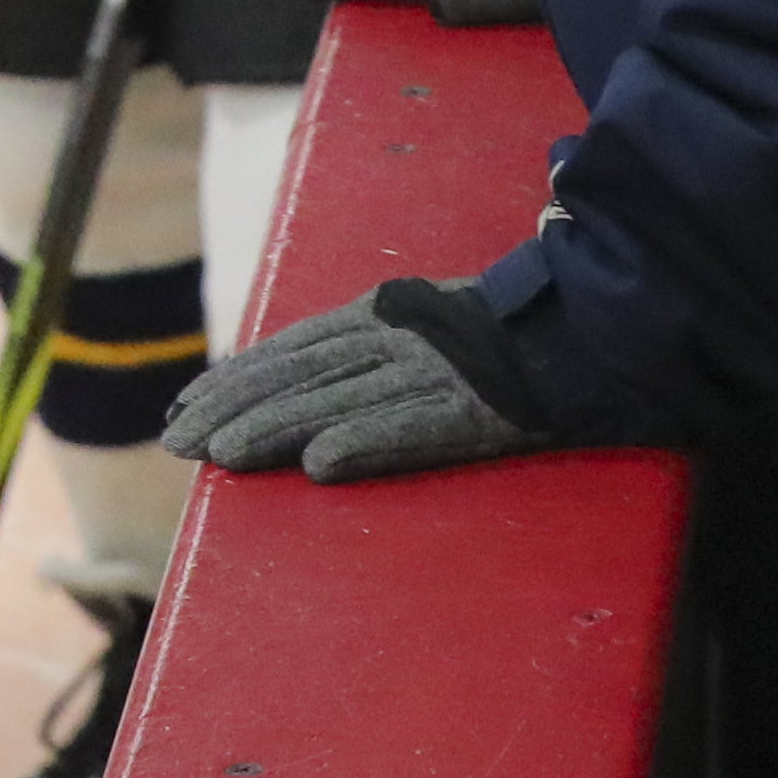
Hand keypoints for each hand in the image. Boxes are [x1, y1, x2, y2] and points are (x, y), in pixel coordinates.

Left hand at [164, 283, 555, 482]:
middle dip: (232, 409)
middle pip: (300, 374)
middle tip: (177, 443)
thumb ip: (365, 349)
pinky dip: (366, 442)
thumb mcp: (420, 325)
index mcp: (380, 314)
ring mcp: (437, 372)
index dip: (233, 379)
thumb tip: (302, 394)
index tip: (182, 409)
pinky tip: (319, 463)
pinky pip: (416, 428)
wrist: (600, 330)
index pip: (288, 348)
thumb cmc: (505, 338)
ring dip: (275, 428)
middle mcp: (397, 338)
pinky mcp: (480, 412)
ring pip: (340, 399)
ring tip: (222, 457)